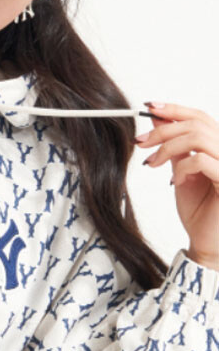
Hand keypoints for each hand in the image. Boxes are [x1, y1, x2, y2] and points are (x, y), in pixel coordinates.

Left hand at [135, 101, 218, 269]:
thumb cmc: (199, 210)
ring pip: (199, 137)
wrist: (208, 241)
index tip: (148, 108)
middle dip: (163, 129)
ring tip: (152, 164)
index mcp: (217, 146)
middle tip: (140, 142)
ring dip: (168, 147)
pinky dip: (182, 167)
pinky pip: (203, 160)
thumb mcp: (181, 175)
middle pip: (196, 123)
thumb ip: (175, 150)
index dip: (174, 109)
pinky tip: (173, 181)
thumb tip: (158, 125)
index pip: (199, 117)